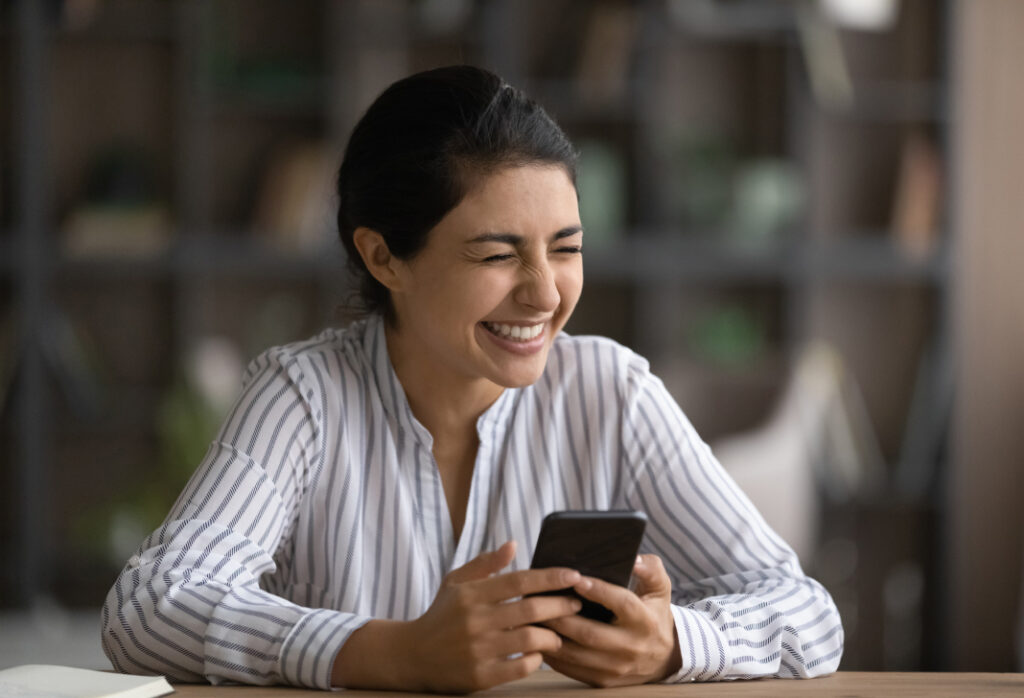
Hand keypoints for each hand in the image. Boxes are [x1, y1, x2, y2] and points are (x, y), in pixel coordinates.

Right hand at [402, 541, 583, 692]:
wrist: (412, 655)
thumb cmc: (441, 614)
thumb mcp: (455, 582)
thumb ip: (486, 564)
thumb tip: (514, 544)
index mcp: (472, 593)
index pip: (519, 581)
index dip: (550, 577)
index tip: (574, 575)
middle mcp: (475, 620)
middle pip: (531, 609)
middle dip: (560, 605)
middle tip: (576, 603)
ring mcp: (478, 649)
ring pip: (531, 639)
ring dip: (553, 636)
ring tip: (559, 633)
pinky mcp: (480, 675)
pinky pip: (521, 666)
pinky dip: (536, 659)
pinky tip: (538, 653)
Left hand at [541, 554, 680, 686]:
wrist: (663, 657)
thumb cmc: (654, 613)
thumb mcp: (660, 588)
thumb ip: (649, 568)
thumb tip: (632, 559)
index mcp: (646, 621)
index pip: (622, 604)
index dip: (599, 591)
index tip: (577, 578)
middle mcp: (631, 647)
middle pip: (591, 634)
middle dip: (562, 617)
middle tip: (539, 600)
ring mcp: (616, 668)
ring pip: (576, 654)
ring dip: (551, 637)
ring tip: (532, 618)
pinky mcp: (602, 680)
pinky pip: (571, 669)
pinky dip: (552, 654)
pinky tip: (539, 637)